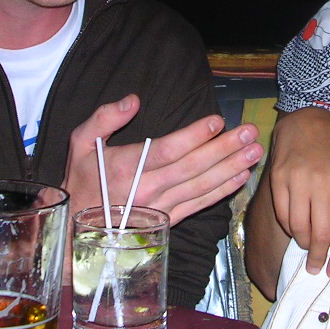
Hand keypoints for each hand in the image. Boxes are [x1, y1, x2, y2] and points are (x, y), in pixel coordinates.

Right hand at [63, 93, 263, 225]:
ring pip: (201, 187)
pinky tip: (241, 177)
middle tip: (250, 132)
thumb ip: (105, 117)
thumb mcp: (80, 142)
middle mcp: (146, 190)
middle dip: (224, 149)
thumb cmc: (81, 179)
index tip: (217, 121)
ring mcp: (160, 209)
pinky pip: (200, 205)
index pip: (168, 150)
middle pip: (192, 168)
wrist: (75, 228)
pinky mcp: (168, 221)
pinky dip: (222, 192)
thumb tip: (134, 100)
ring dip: (231, 168)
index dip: (194, 136)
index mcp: (126, 167)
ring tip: (254, 152)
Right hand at [268, 107, 329, 277]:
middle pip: (321, 234)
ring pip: (298, 227)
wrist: (307, 120)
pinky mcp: (277, 178)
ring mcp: (296, 181)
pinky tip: (294, 228)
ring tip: (308, 246)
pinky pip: (282, 214)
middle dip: (320, 258)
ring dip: (303, 243)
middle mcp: (320, 183)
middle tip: (318, 268)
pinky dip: (288, 227)